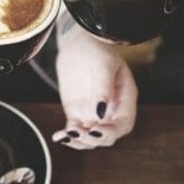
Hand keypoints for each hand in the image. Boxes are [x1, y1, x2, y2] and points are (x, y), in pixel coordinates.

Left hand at [52, 24, 137, 148]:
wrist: (76, 42)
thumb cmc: (95, 48)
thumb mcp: (102, 65)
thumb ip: (104, 89)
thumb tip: (101, 115)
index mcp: (124, 98)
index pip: (123, 124)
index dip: (112, 132)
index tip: (97, 129)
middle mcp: (111, 109)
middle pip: (107, 136)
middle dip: (94, 139)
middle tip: (78, 131)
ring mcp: (93, 113)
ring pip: (90, 138)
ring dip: (79, 141)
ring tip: (66, 135)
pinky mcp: (77, 113)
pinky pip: (74, 130)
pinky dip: (68, 137)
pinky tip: (58, 136)